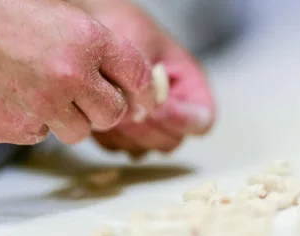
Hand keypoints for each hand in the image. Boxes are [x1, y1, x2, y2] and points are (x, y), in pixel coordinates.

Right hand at [0, 0, 156, 144]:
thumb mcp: (57, 15)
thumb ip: (95, 46)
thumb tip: (126, 78)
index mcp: (87, 39)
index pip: (138, 75)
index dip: (146, 92)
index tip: (146, 102)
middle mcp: (71, 75)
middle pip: (113, 113)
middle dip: (105, 108)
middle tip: (88, 98)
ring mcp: (43, 105)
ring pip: (80, 132)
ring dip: (70, 119)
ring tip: (45, 93)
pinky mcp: (17, 128)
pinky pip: (42, 136)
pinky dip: (35, 123)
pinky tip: (18, 98)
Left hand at [80, 1, 215, 157]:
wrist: (97, 24)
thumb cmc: (123, 24)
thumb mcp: (139, 40)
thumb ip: (146, 76)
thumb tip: (147, 112)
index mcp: (190, 85)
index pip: (202, 121)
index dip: (182, 120)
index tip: (156, 108)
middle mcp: (174, 109)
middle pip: (172, 141)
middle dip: (148, 128)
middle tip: (128, 111)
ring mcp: (150, 123)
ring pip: (147, 148)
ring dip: (126, 134)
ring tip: (111, 108)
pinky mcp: (126, 130)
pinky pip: (122, 147)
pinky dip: (110, 136)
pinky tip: (100, 112)